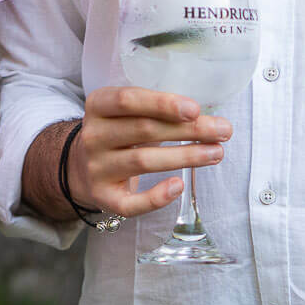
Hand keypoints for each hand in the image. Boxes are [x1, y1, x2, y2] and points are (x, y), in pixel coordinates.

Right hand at [72, 87, 231, 217]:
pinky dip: (157, 197)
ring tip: (216, 153)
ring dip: (185, 157)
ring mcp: (96, 168)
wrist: (82, 165)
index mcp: (98, 105)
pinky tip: (180, 186)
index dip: (162, 104)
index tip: (195, 109)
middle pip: (143, 130)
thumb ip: (157, 110)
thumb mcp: (127, 111)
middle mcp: (93, 136)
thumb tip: (205, 118)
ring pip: (143, 161)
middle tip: (222, 131)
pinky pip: (131, 203)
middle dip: (188, 130)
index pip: (128, 100)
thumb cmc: (119, 132)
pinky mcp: (103, 197)